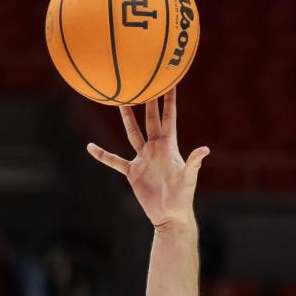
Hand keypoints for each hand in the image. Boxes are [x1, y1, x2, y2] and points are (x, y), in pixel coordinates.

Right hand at [86, 87, 208, 228]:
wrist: (169, 215)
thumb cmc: (182, 197)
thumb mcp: (188, 179)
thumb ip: (194, 163)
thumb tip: (204, 149)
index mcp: (169, 146)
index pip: (169, 117)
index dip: (169, 100)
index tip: (170, 80)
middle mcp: (155, 148)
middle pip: (149, 119)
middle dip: (147, 100)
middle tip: (142, 80)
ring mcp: (143, 158)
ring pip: (132, 133)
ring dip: (126, 118)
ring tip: (119, 100)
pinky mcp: (132, 172)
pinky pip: (114, 161)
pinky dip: (103, 155)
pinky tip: (91, 148)